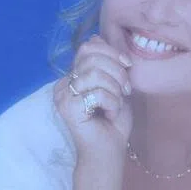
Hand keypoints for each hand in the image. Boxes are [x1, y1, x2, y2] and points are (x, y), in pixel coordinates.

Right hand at [53, 36, 132, 161]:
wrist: (108, 152)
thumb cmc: (112, 122)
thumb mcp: (114, 84)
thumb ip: (106, 62)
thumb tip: (95, 37)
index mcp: (72, 77)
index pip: (87, 48)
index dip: (111, 52)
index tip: (128, 66)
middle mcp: (63, 84)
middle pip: (91, 56)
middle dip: (117, 71)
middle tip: (124, 91)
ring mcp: (62, 96)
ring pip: (96, 74)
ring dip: (115, 90)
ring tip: (115, 105)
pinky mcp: (68, 108)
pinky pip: (97, 93)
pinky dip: (112, 103)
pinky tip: (109, 115)